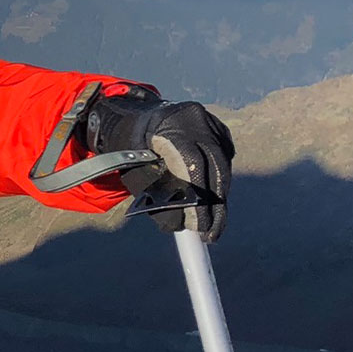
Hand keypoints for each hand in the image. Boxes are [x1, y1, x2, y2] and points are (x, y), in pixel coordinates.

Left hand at [86, 89, 234, 240]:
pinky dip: (218, 182)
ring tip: (212, 225)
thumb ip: (151, 193)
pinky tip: (212, 201)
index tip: (199, 225)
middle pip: (215, 166)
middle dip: (214, 204)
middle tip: (210, 233)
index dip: (198, 197)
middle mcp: (194, 119)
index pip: (192, 163)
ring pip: (223, 166)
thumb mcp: (132, 169)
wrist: (136, 118)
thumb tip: (176, 223)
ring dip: (219, 197)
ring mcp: (210, 122)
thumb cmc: (128, 145)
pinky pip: (225, 160)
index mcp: (169, 123)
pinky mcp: (219, 130)